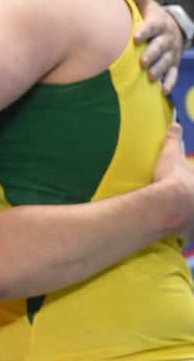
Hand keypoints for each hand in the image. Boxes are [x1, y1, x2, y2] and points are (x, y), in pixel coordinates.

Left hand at [126, 0, 182, 93]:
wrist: (175, 27)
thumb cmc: (153, 17)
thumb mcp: (147, 5)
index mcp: (158, 24)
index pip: (151, 27)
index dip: (144, 33)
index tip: (135, 39)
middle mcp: (166, 38)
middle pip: (160, 47)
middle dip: (152, 54)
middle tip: (142, 62)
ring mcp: (171, 52)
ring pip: (166, 61)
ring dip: (159, 69)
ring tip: (150, 76)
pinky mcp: (173, 64)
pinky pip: (173, 74)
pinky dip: (169, 82)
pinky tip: (162, 90)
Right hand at [153, 121, 193, 247]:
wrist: (168, 204)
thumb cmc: (172, 178)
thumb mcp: (170, 155)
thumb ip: (173, 140)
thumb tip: (174, 124)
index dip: (190, 185)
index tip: (187, 186)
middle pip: (193, 203)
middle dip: (189, 203)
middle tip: (182, 201)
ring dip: (190, 222)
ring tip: (181, 220)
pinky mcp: (189, 234)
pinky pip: (187, 236)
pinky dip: (183, 236)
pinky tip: (176, 235)